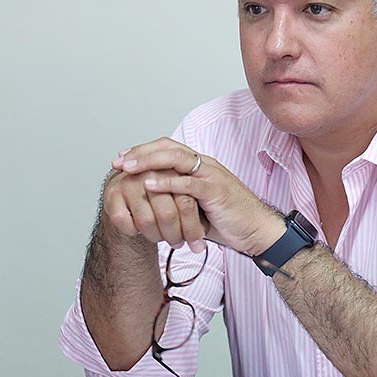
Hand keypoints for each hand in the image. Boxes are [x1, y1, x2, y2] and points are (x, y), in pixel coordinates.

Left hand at [112, 138, 284, 255]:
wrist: (256, 229)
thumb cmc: (228, 220)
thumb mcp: (196, 206)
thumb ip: (178, 198)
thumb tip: (151, 202)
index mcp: (200, 166)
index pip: (168, 148)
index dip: (144, 151)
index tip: (123, 159)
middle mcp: (205, 165)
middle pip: (168, 147)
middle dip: (140, 153)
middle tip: (119, 161)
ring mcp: (211, 175)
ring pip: (176, 158)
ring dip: (148, 161)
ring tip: (128, 168)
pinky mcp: (215, 190)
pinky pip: (187, 183)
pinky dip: (166, 182)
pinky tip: (149, 184)